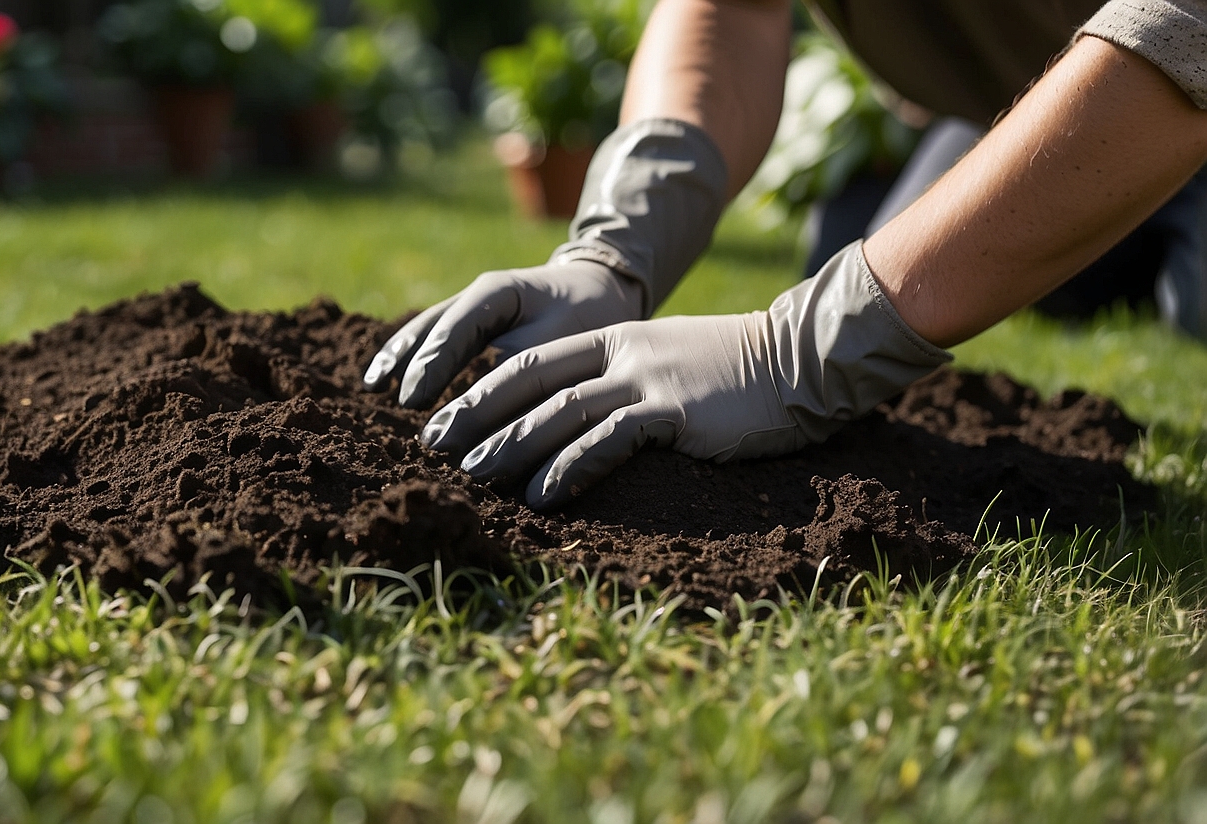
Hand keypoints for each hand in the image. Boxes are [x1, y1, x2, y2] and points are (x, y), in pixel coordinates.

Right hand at [362, 260, 644, 407]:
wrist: (600, 289)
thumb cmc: (588, 316)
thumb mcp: (565, 338)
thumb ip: (524, 366)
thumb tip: (487, 404)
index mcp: (498, 291)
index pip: (456, 327)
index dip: (432, 364)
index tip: (412, 399)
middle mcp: (476, 293)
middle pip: (430, 325)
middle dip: (408, 362)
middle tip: (388, 399)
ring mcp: (469, 304)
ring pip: (424, 327)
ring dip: (399, 356)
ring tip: (372, 384)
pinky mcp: (470, 321)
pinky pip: (433, 336)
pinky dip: (411, 357)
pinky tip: (385, 378)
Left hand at [419, 314, 798, 507]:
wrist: (800, 359)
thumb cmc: (734, 372)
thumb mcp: (666, 362)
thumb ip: (621, 381)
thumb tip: (573, 422)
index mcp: (613, 339)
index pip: (529, 362)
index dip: (479, 391)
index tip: (444, 420)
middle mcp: (621, 353)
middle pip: (529, 381)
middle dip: (476, 416)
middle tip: (433, 449)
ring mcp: (647, 379)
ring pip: (560, 411)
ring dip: (511, 446)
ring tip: (473, 476)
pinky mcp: (674, 410)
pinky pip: (608, 439)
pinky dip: (569, 468)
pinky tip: (541, 495)